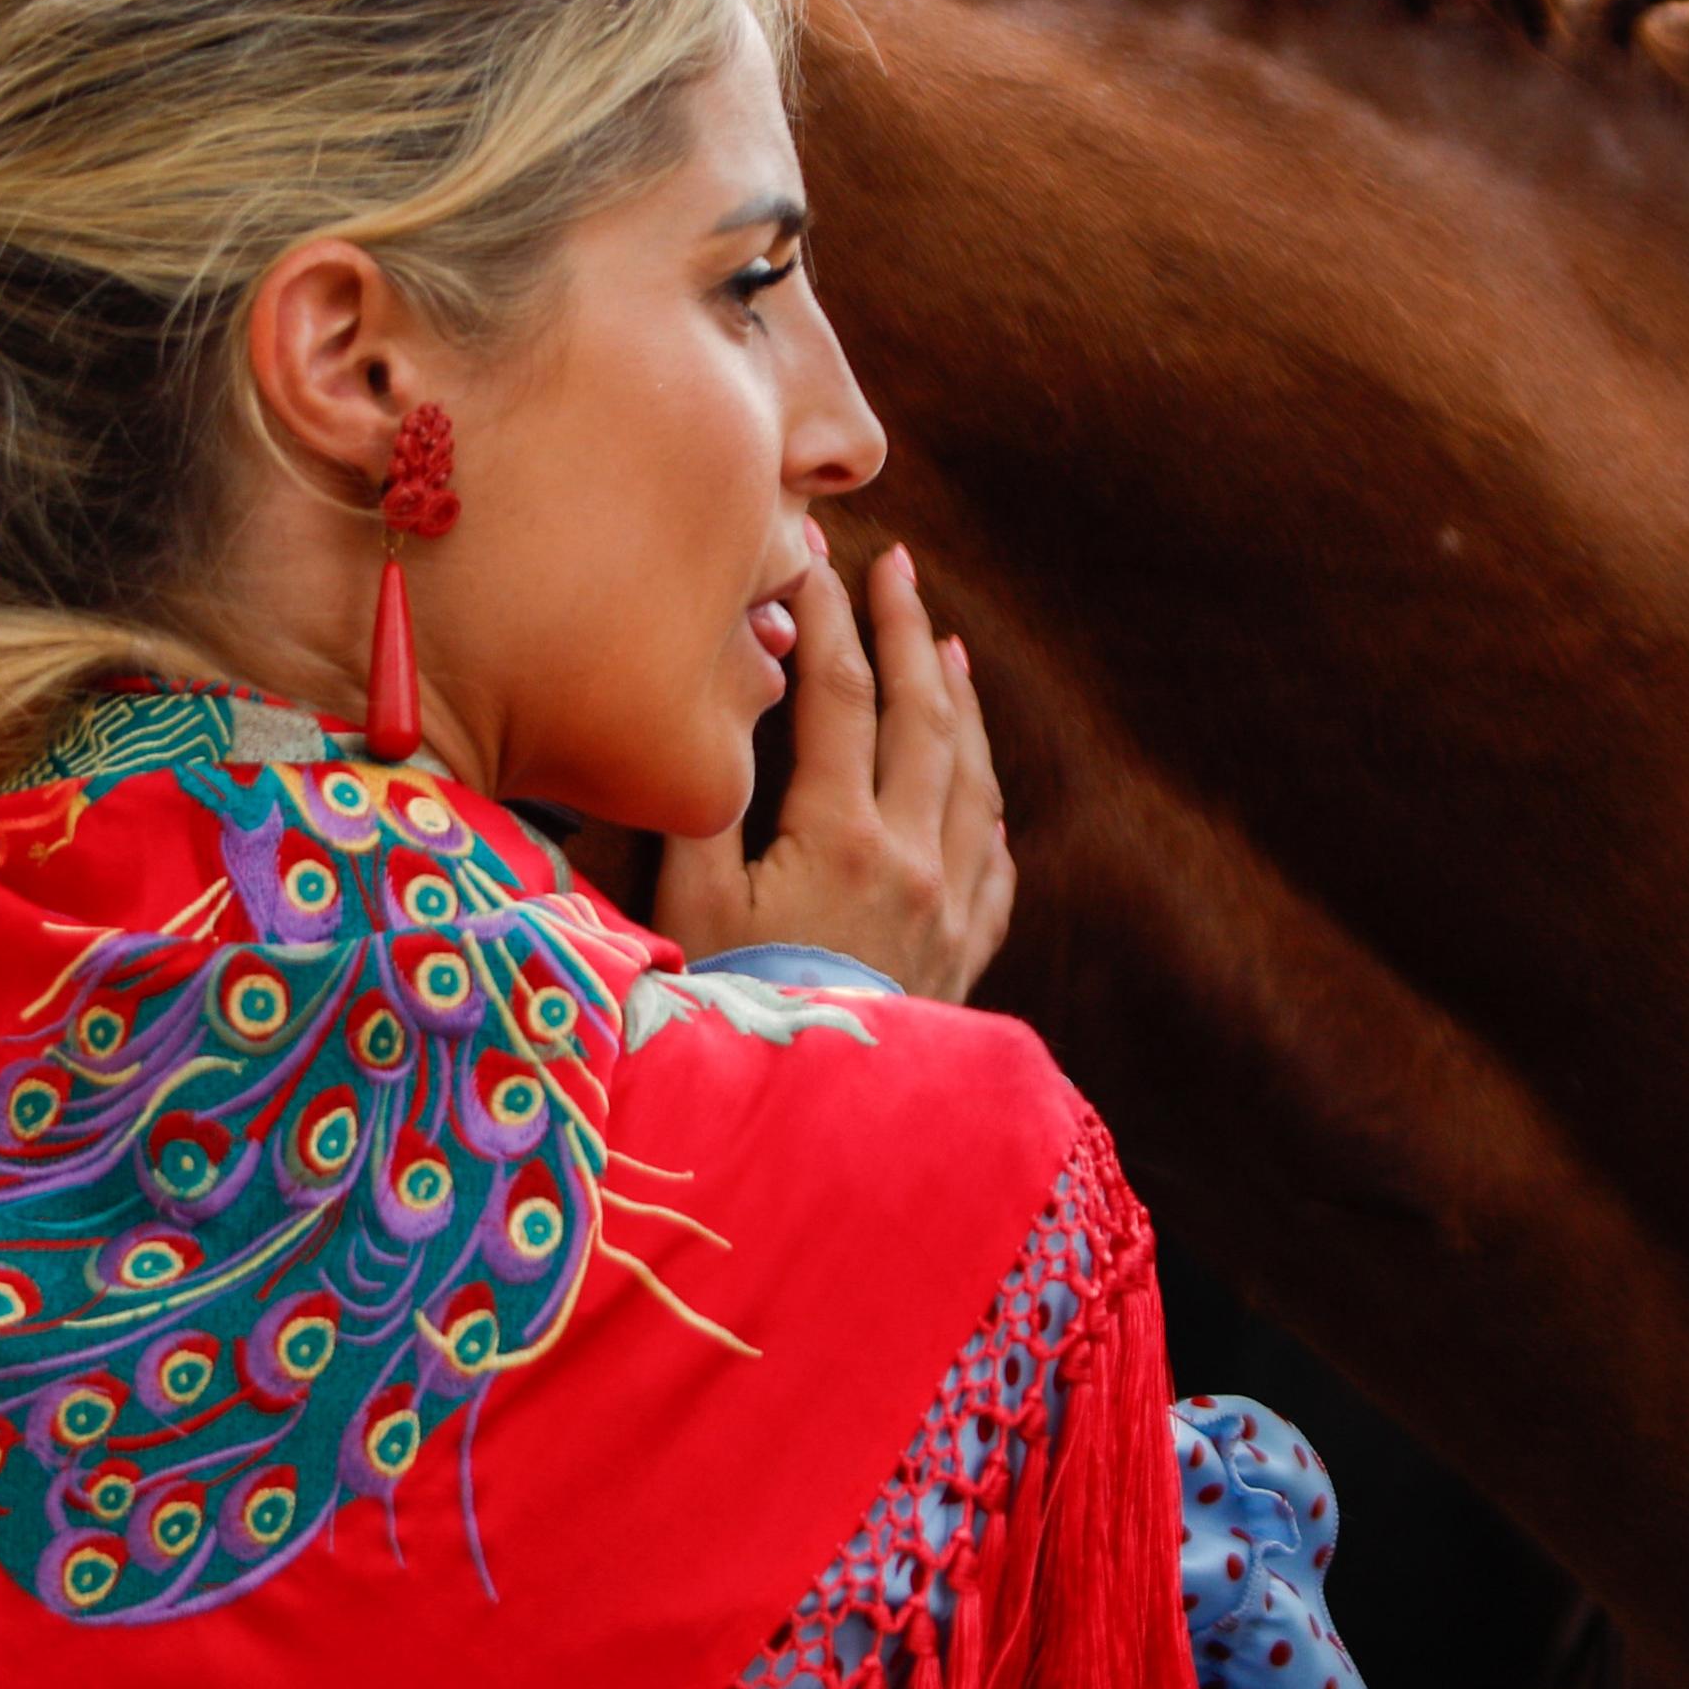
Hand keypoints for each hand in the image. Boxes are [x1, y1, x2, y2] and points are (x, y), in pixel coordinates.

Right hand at [653, 542, 1017, 1002]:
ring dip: (960, 706)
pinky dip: (986, 812)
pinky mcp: (965, 957)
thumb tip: (733, 711)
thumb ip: (711, 803)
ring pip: (972, 780)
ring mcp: (951, 908)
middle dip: (907, 631)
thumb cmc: (730, 1015)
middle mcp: (914, 860)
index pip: (839, 696)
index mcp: (843, 835)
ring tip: (949, 650)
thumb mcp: (693, 905)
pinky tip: (978, 792)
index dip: (826, 619)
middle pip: (922, 717)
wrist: (807, 1127)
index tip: (815, 561)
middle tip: (898, 567)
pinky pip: (994, 867)